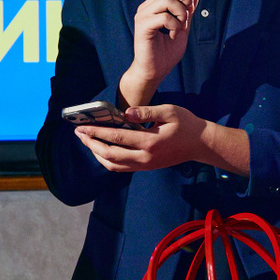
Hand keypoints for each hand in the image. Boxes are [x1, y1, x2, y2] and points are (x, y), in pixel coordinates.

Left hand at [75, 103, 244, 174]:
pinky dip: (108, 160)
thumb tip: (125, 113)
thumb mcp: (169, 111)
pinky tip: (102, 150)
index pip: (116, 137)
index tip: (82, 127)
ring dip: (97, 154)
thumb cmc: (186, 124)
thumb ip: (146, 112)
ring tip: (87, 142)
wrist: (201, 144)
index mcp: (150, 142)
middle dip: (91, 144)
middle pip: (110, 155)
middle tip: (79, 134)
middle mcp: (145, 157)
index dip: (97, 133)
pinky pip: (122, 168)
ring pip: (114, 165)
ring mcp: (145, 165)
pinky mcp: (146, 167)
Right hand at [121, 0, 198, 105]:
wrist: (154, 71)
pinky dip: (175, 25)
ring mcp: (143, 16)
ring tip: (181, 26)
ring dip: (181, 11)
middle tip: (189, 13)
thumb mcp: (183, 26)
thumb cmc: (165, 52)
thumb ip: (188, 10)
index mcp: (155, 4)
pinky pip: (164, 17)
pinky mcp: (142, 27)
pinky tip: (174, 35)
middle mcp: (147, 7)